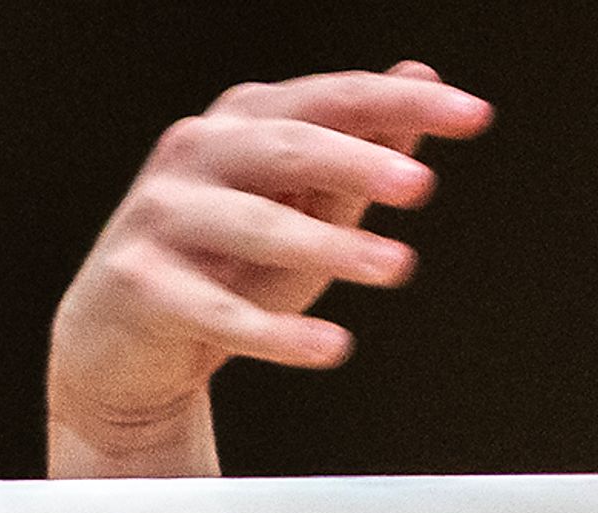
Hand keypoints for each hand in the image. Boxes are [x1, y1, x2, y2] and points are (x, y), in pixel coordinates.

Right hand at [48, 63, 489, 465]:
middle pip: (286, 145)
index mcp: (243, 124)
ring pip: (255, 225)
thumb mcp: (303, 207)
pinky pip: (218, 310)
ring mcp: (163, 216)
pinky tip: (330, 347)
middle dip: (357, 160)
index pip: (332, 100)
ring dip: (329, 246)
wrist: (122, 342)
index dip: (402, 103)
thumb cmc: (226, 267)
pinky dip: (276, 333)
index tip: (475, 115)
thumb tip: (419, 79)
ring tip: (396, 265)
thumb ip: (359, 151)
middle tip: (422, 184)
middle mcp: (197, 154)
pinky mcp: (141, 284)